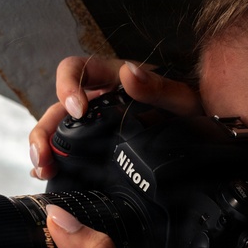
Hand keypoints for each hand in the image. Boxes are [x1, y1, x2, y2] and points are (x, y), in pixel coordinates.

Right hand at [28, 56, 202, 179]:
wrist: (204, 133)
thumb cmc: (192, 109)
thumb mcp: (181, 98)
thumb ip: (158, 86)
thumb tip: (128, 73)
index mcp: (111, 79)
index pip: (75, 70)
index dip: (67, 86)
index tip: (77, 109)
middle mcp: (96, 100)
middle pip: (57, 108)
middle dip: (44, 131)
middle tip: (44, 155)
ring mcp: (94, 125)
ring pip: (57, 132)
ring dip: (44, 150)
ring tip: (43, 170)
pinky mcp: (96, 148)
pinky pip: (69, 153)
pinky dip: (55, 164)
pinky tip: (49, 178)